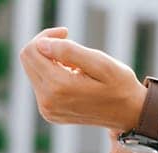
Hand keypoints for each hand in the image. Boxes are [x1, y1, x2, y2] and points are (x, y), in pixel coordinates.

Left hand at [19, 28, 144, 129]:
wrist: (128, 113)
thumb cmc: (119, 85)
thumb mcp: (101, 63)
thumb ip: (69, 51)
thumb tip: (42, 45)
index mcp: (59, 87)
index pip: (32, 51)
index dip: (46, 36)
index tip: (67, 34)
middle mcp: (48, 101)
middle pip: (28, 60)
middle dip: (45, 47)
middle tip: (69, 43)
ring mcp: (47, 110)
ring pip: (33, 72)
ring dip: (50, 62)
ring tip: (75, 66)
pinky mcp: (49, 113)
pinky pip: (40, 85)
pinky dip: (52, 75)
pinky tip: (73, 77)